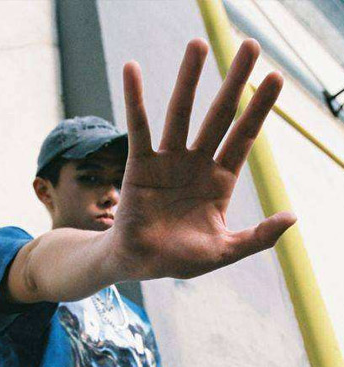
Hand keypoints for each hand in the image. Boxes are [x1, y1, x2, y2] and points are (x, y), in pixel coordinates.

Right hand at [110, 38, 296, 280]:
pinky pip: (138, 127)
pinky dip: (135, 99)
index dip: (259, 110)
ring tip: (198, 44)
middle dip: (234, 82)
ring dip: (189, 79)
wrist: (140, 262)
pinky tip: (132, 69)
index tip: (275, 78)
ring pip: (180, 113)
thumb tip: (292, 217)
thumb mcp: (224, 252)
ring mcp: (168, 161)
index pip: (243, 139)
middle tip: (249, 46)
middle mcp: (196, 164)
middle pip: (219, 116)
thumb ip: (257, 237)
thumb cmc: (179, 258)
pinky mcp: (140, 163)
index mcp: (219, 182)